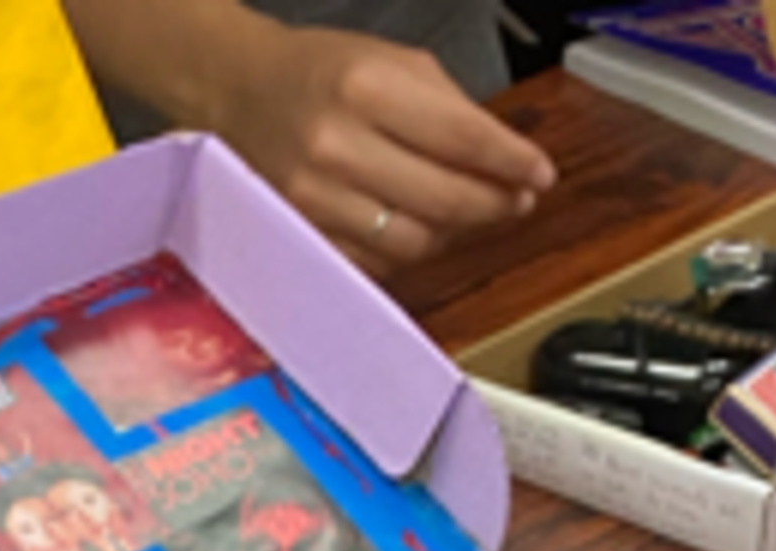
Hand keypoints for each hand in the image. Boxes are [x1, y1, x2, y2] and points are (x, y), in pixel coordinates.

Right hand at [207, 21, 554, 269]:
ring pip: (412, 242)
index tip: (539, 175)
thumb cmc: (317, 74)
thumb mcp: (390, 61)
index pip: (463, 139)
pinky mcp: (300, 237)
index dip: (511, 164)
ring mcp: (313, 201)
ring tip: (469, 215)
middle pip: (443, 200)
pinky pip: (373, 263)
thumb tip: (505, 160)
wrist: (236, 92)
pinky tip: (419, 229)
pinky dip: (406, 251)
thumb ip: (450, 108)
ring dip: (452, 234)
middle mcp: (336, 148)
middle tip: (516, 200)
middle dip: (493, 205)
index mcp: (366, 89)